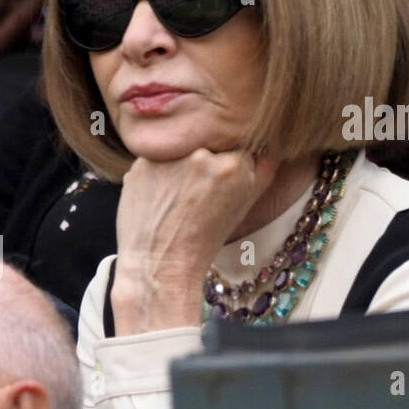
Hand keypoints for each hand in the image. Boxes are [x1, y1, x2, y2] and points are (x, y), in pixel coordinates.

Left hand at [111, 150, 277, 333]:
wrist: (160, 264)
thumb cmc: (203, 241)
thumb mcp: (243, 207)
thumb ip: (262, 171)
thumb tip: (269, 145)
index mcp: (235, 166)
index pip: (235, 146)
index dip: (226, 164)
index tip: (217, 183)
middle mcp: (202, 156)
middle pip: (207, 144)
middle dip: (202, 164)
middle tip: (193, 193)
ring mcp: (169, 157)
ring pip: (178, 148)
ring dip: (177, 165)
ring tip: (174, 197)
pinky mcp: (140, 163)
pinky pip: (153, 158)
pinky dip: (154, 173)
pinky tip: (156, 197)